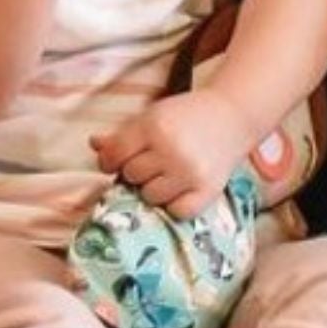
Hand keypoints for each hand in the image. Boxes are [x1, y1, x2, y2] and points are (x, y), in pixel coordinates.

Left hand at [93, 90, 254, 217]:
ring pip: (150, 196)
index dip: (110, 160)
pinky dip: (175, 204)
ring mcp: (190, 172)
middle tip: (153, 161)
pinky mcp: (208, 190)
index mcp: (153, 126)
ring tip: (168, 173)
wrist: (232, 115)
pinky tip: (181, 188)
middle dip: (137, 171)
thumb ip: (123, 134)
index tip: (118, 160)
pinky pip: (177, 211)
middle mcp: (171, 150)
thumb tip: (94, 144)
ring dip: (154, 188)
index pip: (114, 155)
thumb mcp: (153, 116)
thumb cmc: (187, 115)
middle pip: (131, 176)